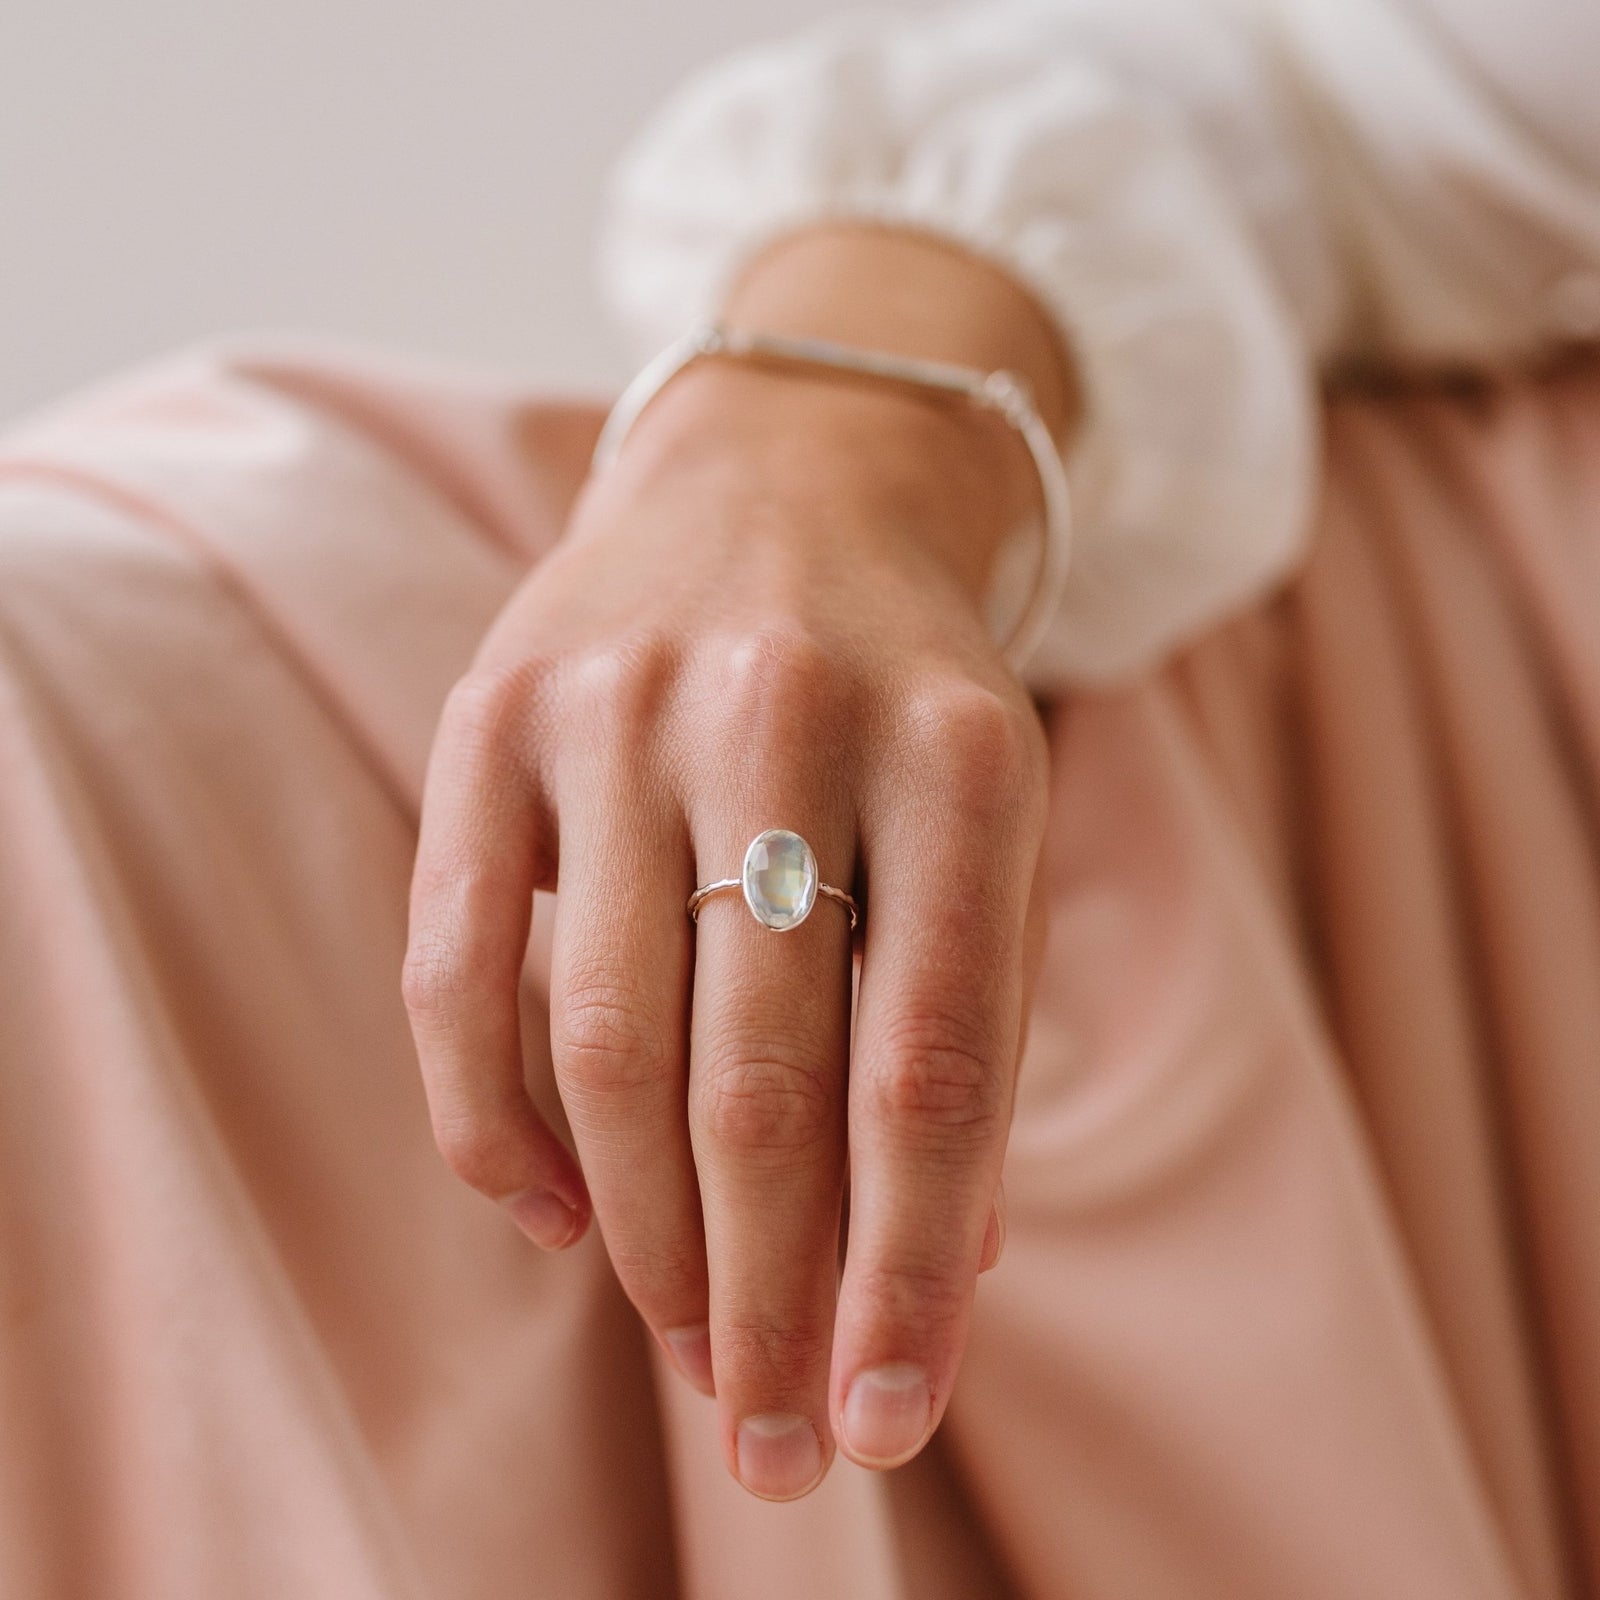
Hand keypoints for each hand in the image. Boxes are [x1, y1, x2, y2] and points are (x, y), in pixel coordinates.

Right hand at [404, 226, 1069, 1499]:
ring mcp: (615, 704)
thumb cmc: (910, 692)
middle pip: (759, 1082)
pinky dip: (492, 1124)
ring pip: (603, 1043)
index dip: (906, 1271)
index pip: (928, 1066)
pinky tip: (556, 1220)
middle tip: (766, 1445)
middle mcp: (780, 714)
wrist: (790, 474)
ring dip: (645, 1235)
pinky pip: (456, 965)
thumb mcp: (988, 831)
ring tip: (688, 1344)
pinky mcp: (490, 714)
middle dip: (764, 1297)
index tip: (883, 1422)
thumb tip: (945, 1277)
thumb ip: (971, 1033)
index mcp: (957, 752)